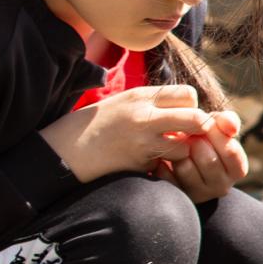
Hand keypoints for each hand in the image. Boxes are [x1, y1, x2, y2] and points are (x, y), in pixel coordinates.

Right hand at [40, 84, 206, 182]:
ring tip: (165, 154)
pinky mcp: (138, 165)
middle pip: (196, 119)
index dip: (191, 106)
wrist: (64, 151)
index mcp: (140, 97)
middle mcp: (144, 117)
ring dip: (181, 154)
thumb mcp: (123, 103)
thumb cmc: (96, 125)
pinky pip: (164, 167)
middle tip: (189, 136)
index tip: (182, 115)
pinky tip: (147, 165)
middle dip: (198, 129)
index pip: (189, 94)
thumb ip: (153, 103)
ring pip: (185, 148)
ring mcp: (142, 143)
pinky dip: (162, 168)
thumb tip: (187, 106)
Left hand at [160, 110, 245, 202]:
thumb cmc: (205, 137)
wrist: (180, 152)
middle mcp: (222, 186)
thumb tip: (231, 127)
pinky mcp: (178, 196)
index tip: (204, 125)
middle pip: (208, 161)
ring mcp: (200, 194)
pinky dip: (163, 163)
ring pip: (185, 168)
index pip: (230, 151)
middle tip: (187, 134)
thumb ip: (227, 121)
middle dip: (194, 141)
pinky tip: (166, 157)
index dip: (215, 133)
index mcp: (238, 169)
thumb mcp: (218, 126)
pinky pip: (167, 177)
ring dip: (178, 151)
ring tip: (177, 144)